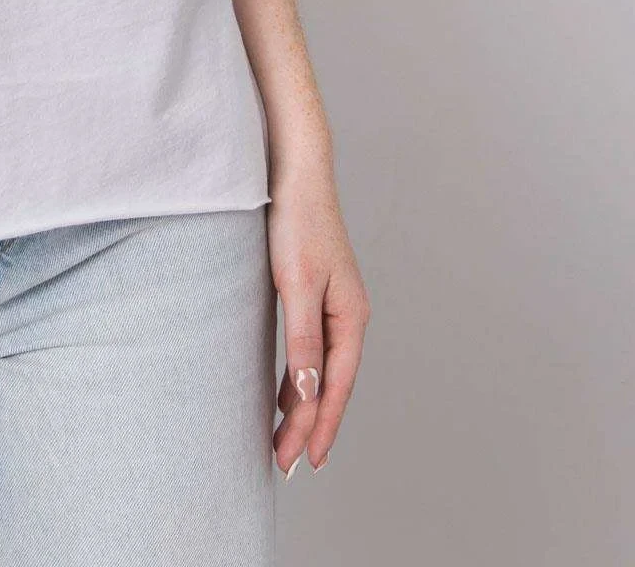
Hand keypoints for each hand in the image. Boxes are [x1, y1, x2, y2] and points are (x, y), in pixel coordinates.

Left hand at [267, 153, 369, 478]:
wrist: (293, 170)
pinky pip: (310, 349)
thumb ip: (303, 340)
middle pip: (330, 383)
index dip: (321, 426)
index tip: (307, 462)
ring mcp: (333, 304)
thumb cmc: (296, 222)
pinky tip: (283, 392)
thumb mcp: (296, 284)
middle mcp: (348, 315)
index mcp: (351, 317)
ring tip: (284, 440)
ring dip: (303, 404)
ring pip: (320, 369)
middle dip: (310, 425)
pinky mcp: (314, 293)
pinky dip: (298, 376)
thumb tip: (307, 395)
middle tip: (288, 463)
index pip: (336, 386)